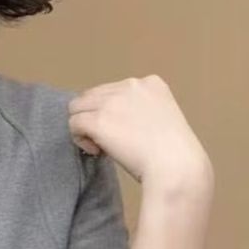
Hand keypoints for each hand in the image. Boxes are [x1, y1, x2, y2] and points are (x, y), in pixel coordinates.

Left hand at [67, 75, 212, 189]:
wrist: (175, 166)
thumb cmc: (172, 152)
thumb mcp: (160, 118)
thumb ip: (136, 110)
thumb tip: (108, 120)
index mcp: (150, 83)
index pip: (111, 90)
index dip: (110, 112)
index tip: (123, 131)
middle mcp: (130, 85)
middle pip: (90, 96)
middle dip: (94, 117)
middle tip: (108, 141)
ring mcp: (112, 101)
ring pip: (77, 108)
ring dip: (84, 127)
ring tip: (100, 146)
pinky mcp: (98, 119)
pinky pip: (73, 123)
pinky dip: (79, 139)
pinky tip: (97, 151)